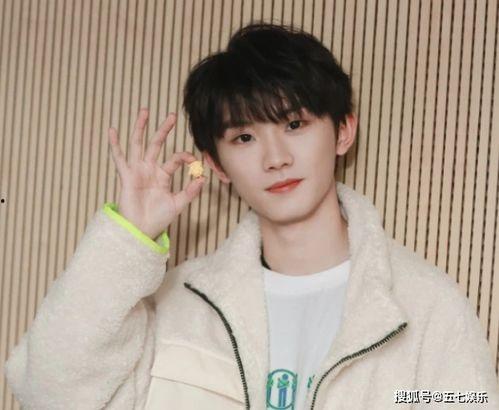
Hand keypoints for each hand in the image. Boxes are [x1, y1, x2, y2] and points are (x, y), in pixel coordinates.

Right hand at [108, 108, 205, 238]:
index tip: (194, 161)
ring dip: (141, 128)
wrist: (143, 229)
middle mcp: (150, 169)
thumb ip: (190, 191)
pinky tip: (113, 131)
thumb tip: (203, 178)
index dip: (185, 157)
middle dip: (164, 129)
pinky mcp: (126, 176)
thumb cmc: (159, 218)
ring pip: (138, 144)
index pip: (175, 158)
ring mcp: (137, 171)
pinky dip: (115, 145)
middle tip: (172, 115)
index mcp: (163, 175)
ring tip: (145, 111)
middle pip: (157, 144)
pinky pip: (119, 158)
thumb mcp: (178, 204)